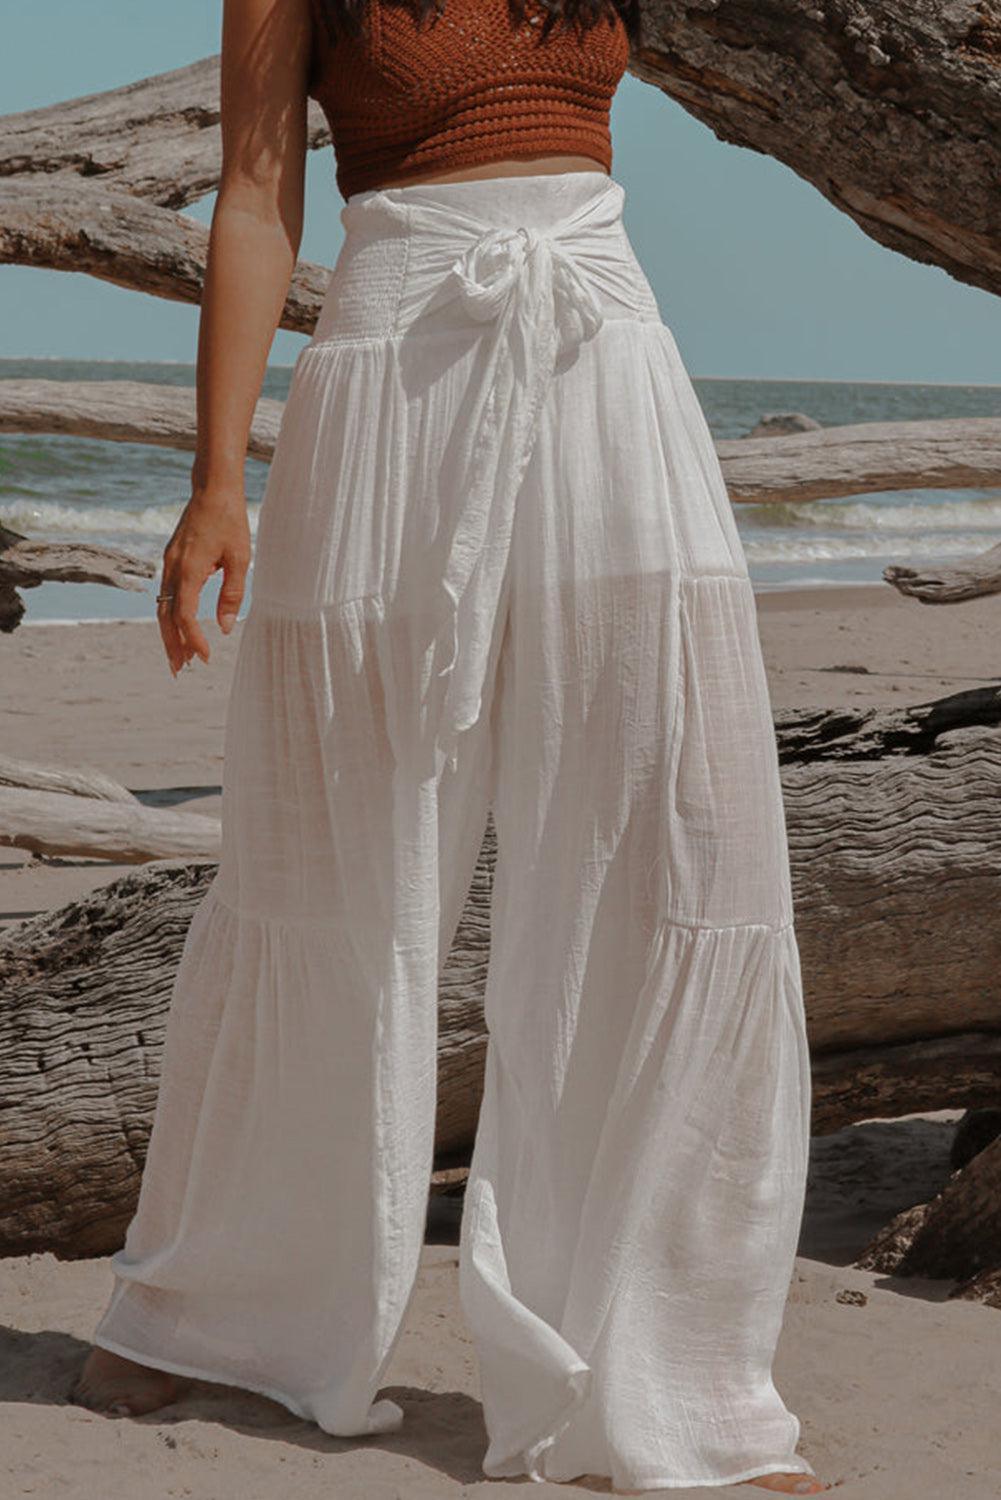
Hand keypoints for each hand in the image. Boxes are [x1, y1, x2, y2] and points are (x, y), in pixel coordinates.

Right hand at [157, 488, 251, 674]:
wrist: (212, 489)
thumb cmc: (230, 521)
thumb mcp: (241, 559)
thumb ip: (232, 594)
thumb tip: (226, 628)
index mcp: (189, 569)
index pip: (185, 615)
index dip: (194, 639)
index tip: (206, 657)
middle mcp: (172, 568)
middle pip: (166, 617)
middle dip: (172, 645)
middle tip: (180, 671)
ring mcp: (168, 563)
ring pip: (162, 607)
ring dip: (170, 634)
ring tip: (180, 658)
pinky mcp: (171, 559)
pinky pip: (166, 594)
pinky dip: (171, 615)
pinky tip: (180, 628)